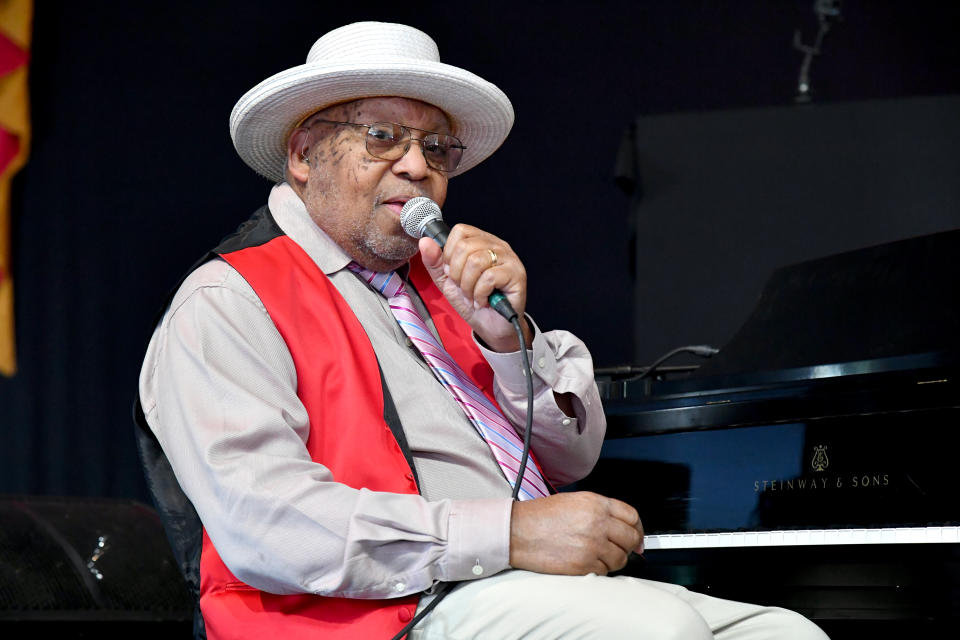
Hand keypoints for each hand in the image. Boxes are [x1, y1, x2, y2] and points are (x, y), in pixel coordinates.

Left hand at [418, 224, 531, 351]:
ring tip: (473, 296)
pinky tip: (483, 301)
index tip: (452, 273)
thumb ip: (435, 262)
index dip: (449, 254)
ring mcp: (509, 259)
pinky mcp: (517, 274)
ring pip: (476, 262)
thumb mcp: (447, 281)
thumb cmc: (473, 302)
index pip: (460, 231)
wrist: (491, 327)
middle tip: (463, 288)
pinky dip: (480, 294)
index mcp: (481, 242)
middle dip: (456, 274)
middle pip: (465, 246)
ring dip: (468, 286)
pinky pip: (489, 277)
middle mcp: (497, 246)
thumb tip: (425, 242)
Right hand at [509, 492, 644, 575]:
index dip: (637, 528)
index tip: (637, 536)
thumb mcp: (574, 501)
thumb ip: (600, 511)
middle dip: (630, 546)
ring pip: (621, 559)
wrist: (518, 531)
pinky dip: (599, 570)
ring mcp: (592, 545)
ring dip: (614, 560)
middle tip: (622, 549)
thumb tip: (622, 527)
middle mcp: (597, 523)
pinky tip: (587, 562)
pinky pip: (605, 572)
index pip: (632, 516)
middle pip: (631, 538)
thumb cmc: (540, 516)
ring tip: (599, 555)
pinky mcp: (584, 565)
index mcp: (596, 503)